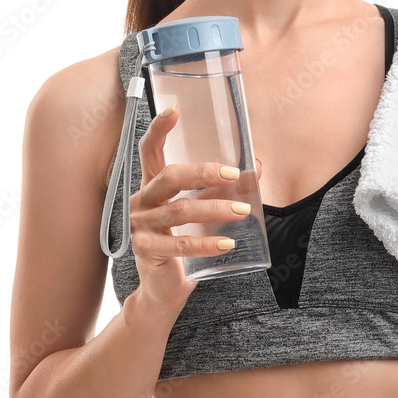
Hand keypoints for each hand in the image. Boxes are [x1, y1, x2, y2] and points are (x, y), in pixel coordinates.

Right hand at [130, 103, 263, 313]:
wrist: (164, 288)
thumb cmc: (185, 242)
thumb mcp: (204, 212)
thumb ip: (223, 189)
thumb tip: (257, 166)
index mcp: (151, 186)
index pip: (150, 151)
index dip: (159, 129)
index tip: (175, 109)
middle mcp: (140, 202)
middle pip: (169, 177)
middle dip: (203, 172)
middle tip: (234, 174)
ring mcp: (140, 227)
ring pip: (179, 211)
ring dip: (215, 209)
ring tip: (243, 210)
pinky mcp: (147, 251)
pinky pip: (180, 245)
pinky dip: (207, 243)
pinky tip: (230, 243)